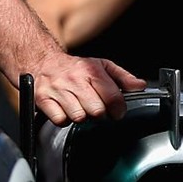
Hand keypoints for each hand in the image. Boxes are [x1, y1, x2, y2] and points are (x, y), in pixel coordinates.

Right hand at [28, 48, 147, 124]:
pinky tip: (66, 110)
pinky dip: (64, 119)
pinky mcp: (43, 99)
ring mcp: (58, 89)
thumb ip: (123, 77)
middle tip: (96, 108)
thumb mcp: (102, 66)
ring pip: (79, 117)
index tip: (117, 111)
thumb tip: (140, 86)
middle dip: (100, 114)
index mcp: (91, 71)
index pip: (113, 97)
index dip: (119, 109)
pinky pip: (60, 120)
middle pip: (97, 111)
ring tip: (80, 107)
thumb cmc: (75, 67)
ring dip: (82, 116)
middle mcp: (74, 79)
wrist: (43, 61)